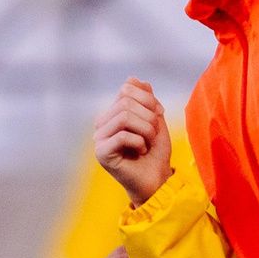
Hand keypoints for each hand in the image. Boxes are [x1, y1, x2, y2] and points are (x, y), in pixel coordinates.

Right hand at [93, 78, 170, 203]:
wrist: (156, 179)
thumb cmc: (155, 151)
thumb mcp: (155, 119)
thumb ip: (146, 99)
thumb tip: (133, 78)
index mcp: (113, 112)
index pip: (127, 89)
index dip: (148, 99)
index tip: (158, 116)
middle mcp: (102, 123)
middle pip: (125, 102)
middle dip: (149, 117)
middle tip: (154, 133)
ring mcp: (99, 138)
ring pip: (124, 117)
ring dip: (146, 129)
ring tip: (149, 142)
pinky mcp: (102, 154)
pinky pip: (122, 136)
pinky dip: (139, 142)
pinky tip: (141, 151)